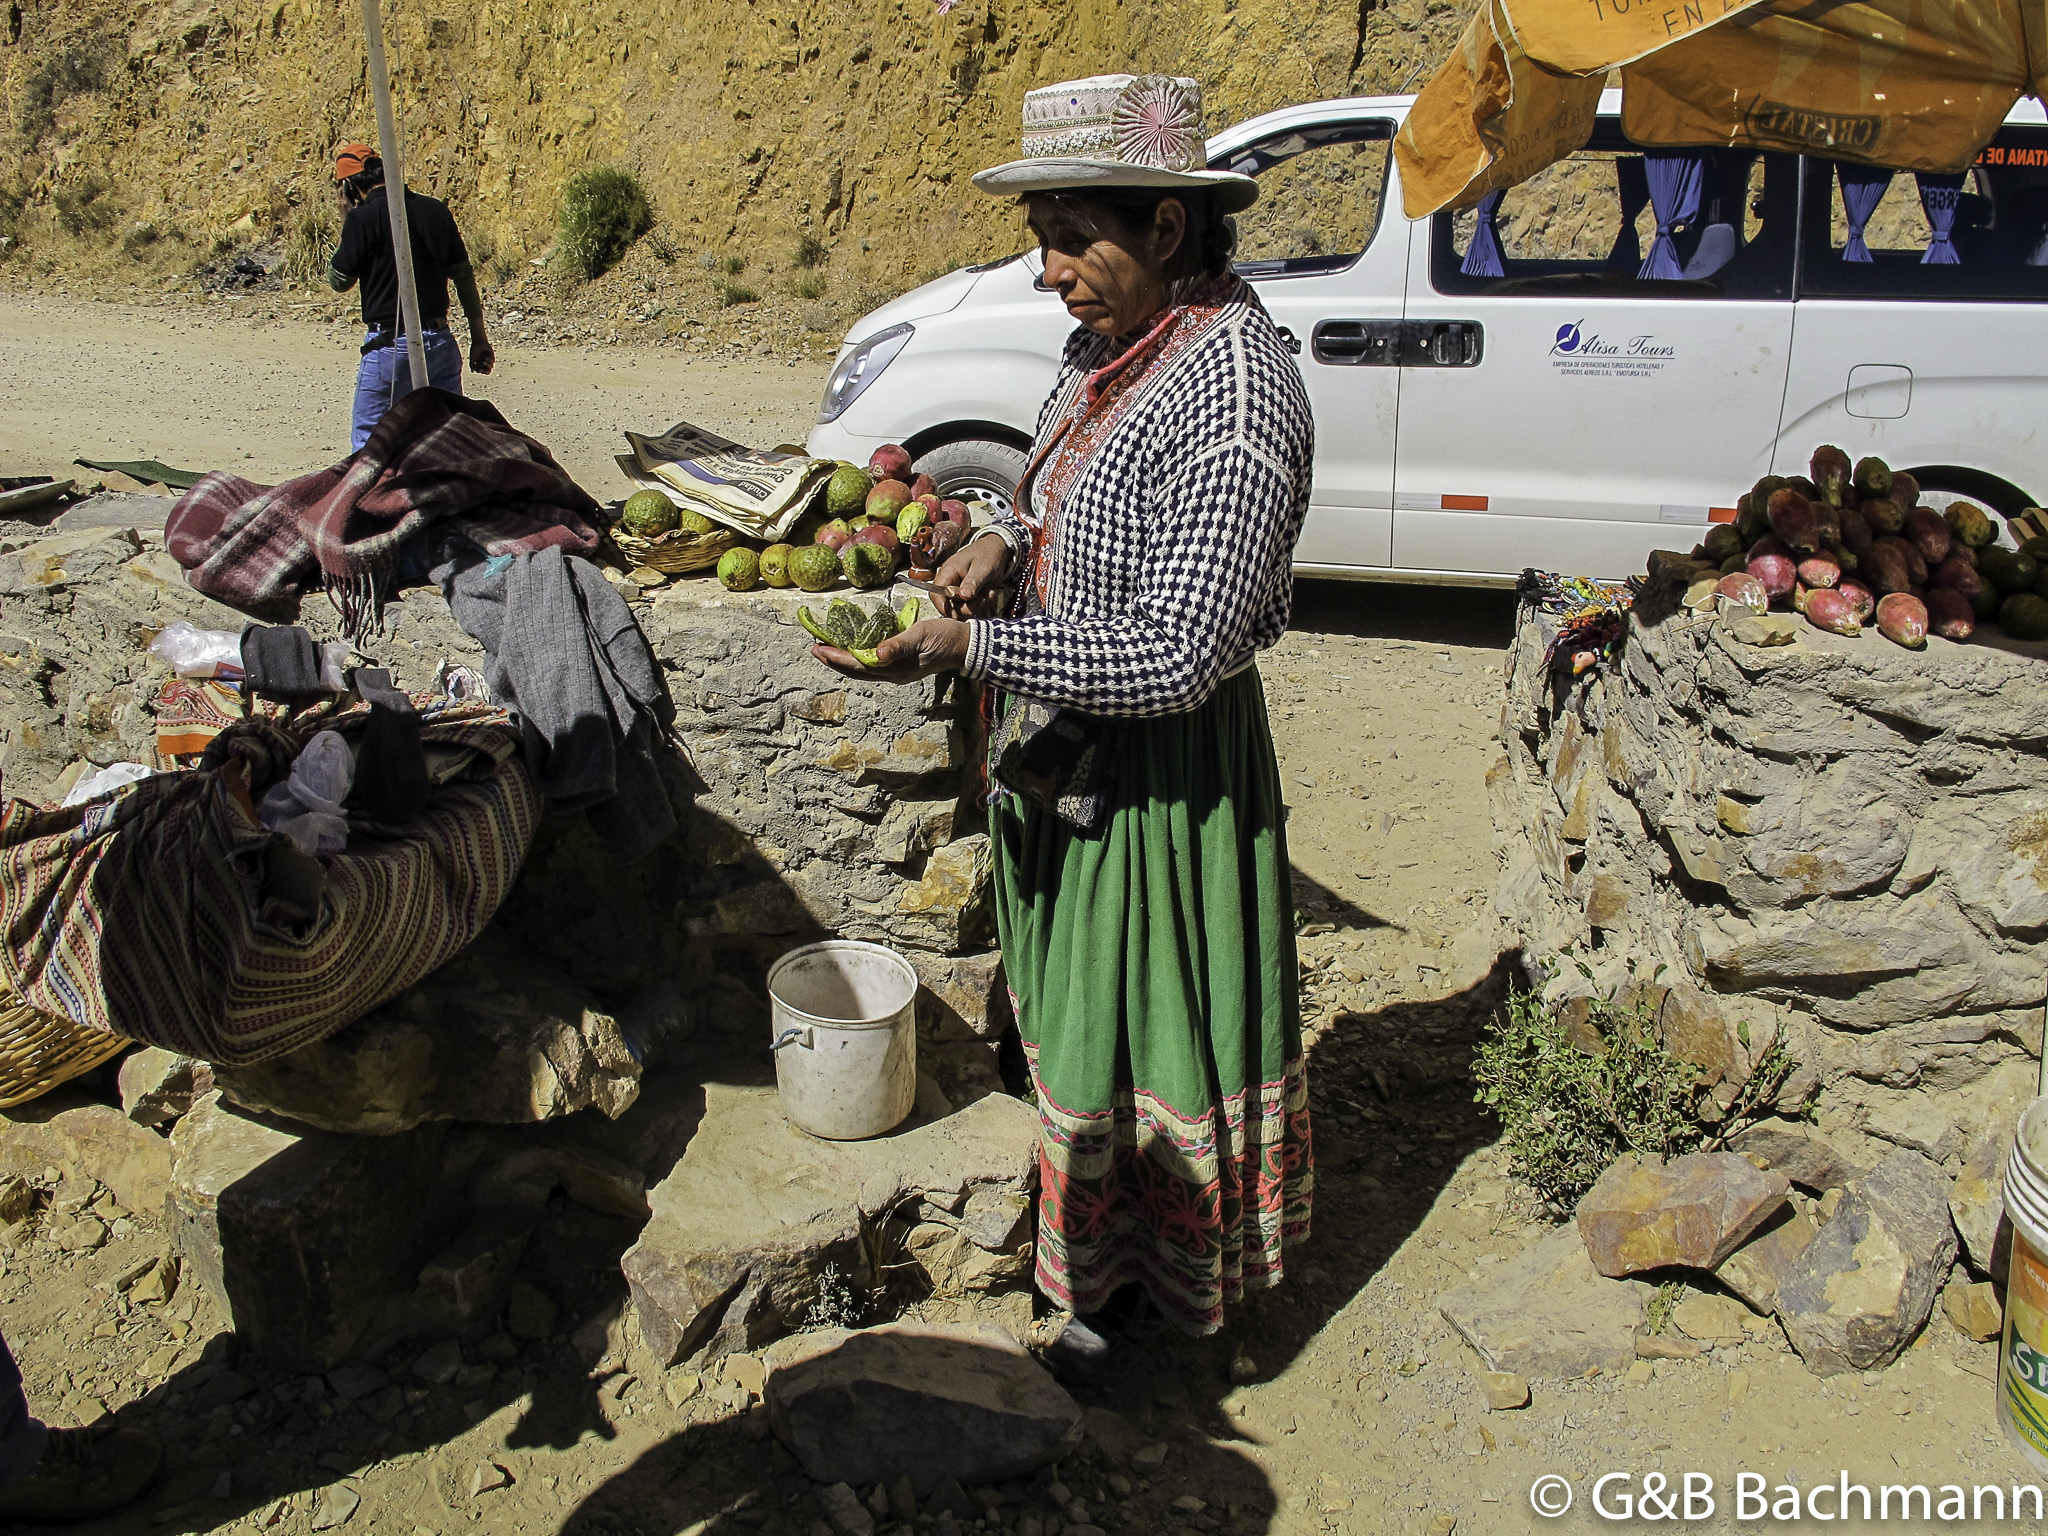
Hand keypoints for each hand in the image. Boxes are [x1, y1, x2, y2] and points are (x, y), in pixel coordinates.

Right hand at [470, 335, 495, 374]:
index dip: (481, 372)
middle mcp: (486, 363)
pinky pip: (493, 361)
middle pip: (488, 371)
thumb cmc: (474, 350)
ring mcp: (490, 360)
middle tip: (483, 369)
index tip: (479, 370)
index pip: (482, 371)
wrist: (478, 342)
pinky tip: (485, 357)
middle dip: (486, 371)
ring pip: (491, 367)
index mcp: (481, 365)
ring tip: (483, 361)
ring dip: (487, 365)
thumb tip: (472, 372)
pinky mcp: (493, 356)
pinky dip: (489, 360)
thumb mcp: (472, 358)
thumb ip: (472, 365)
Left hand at [812, 617, 969, 683]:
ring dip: (844, 661)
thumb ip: (898, 645)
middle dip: (834, 660)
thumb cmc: (945, 637)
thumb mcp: (922, 635)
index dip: (837, 657)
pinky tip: (853, 651)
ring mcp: (897, 672)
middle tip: (815, 648)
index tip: (818, 648)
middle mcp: (893, 674)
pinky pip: (873, 666)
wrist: (965, 645)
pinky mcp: (901, 667)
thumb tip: (876, 654)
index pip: (858, 664)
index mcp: (896, 668)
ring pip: (863, 670)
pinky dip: (858, 659)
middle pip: (856, 671)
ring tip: (827, 650)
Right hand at [933, 533, 1013, 617]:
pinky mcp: (966, 593)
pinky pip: (969, 605)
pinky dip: (979, 603)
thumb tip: (963, 596)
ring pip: (960, 607)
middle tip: (982, 600)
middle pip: (948, 604)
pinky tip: (988, 593)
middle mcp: (950, 581)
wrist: (999, 550)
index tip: (955, 614)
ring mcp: (958, 588)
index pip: (935, 593)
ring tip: (988, 594)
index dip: (942, 606)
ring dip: (975, 605)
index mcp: (948, 571)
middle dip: (966, 607)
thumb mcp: (982, 568)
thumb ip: (972, 582)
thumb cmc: (988, 554)